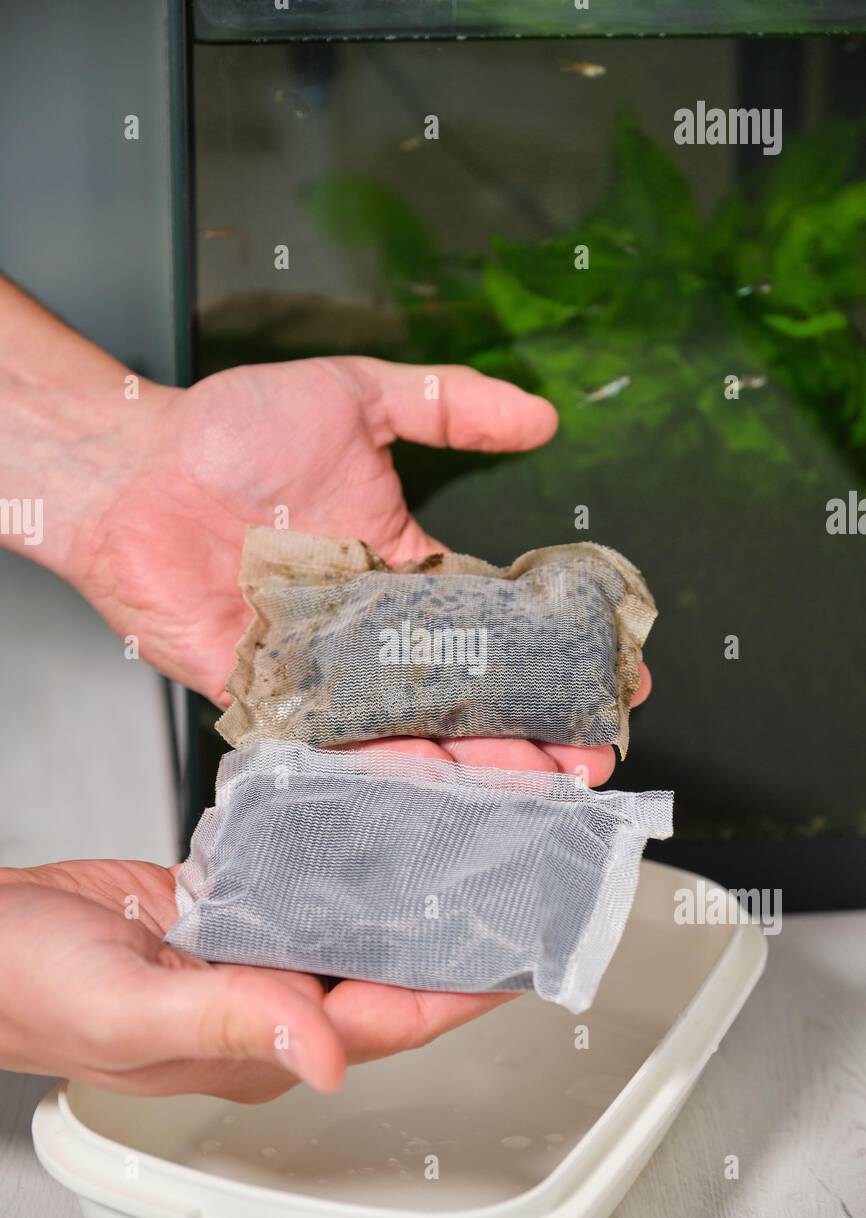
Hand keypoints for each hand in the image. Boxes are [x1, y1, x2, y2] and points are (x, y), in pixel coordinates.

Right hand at [0, 858, 509, 1099]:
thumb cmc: (26, 989)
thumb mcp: (131, 1011)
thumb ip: (230, 1023)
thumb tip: (329, 1055)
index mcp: (258, 1038)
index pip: (390, 1019)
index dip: (463, 991)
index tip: (523, 956)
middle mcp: (265, 996)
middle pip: (384, 968)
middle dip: (450, 932)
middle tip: (509, 877)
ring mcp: (246, 949)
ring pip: (348, 920)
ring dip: (403, 887)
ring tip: (460, 838)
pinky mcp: (221, 903)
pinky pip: (300, 879)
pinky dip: (339, 853)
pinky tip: (371, 820)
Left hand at [64, 350, 647, 774]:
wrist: (133, 470)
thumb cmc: (229, 430)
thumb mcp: (356, 397)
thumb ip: (448, 405)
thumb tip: (539, 414)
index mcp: (405, 567)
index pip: (496, 621)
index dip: (554, 649)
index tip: (612, 671)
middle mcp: (376, 629)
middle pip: (469, 690)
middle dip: (534, 724)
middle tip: (590, 751)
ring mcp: (331, 672)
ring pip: (417, 728)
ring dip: (479, 760)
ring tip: (540, 782)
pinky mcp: (277, 703)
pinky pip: (338, 746)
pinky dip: (386, 768)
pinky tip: (440, 786)